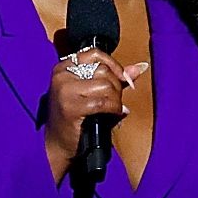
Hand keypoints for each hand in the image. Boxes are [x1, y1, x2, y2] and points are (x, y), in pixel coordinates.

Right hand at [43, 48, 147, 182]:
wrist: (57, 144)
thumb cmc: (75, 116)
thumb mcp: (92, 91)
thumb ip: (115, 78)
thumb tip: (140, 67)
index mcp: (65, 67)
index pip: (96, 54)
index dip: (114, 65)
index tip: (124, 78)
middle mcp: (62, 75)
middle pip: (104, 71)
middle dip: (116, 86)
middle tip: (114, 100)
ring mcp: (65, 90)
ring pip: (106, 85)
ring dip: (115, 99)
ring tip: (111, 108)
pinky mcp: (70, 107)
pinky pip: (103, 102)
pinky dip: (113, 108)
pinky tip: (112, 114)